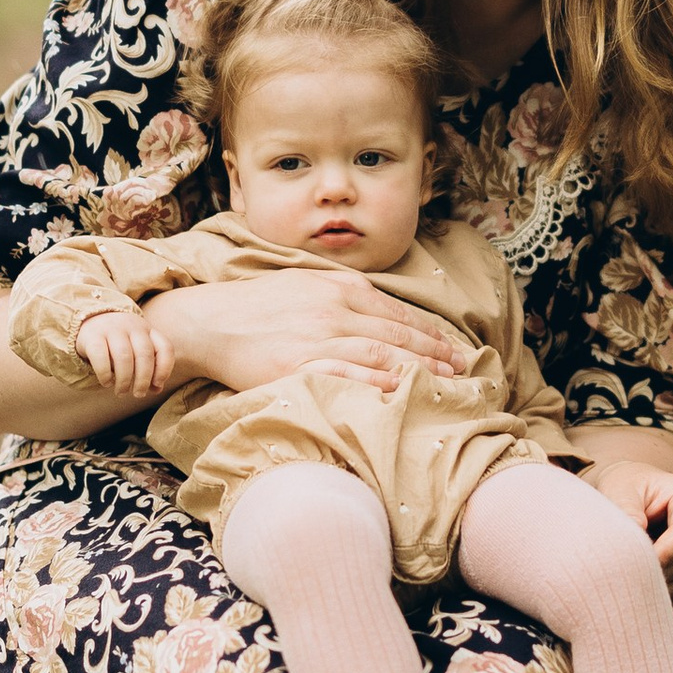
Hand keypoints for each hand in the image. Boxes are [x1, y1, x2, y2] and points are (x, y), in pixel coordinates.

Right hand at [78, 308, 172, 399]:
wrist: (90, 319)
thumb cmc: (119, 342)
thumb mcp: (137, 349)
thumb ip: (149, 368)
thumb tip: (157, 389)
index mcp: (148, 331)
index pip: (165, 348)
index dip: (164, 369)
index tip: (157, 384)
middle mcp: (132, 327)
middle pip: (144, 354)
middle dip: (143, 380)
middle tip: (139, 394)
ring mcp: (112, 329)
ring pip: (123, 357)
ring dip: (124, 380)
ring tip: (121, 392)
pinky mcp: (93, 335)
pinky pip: (101, 356)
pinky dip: (105, 374)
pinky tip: (107, 382)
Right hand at [141, 261, 460, 402]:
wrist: (210, 321)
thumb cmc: (259, 304)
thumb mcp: (306, 282)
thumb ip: (344, 292)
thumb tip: (382, 310)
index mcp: (338, 286)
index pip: (397, 311)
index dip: (430, 331)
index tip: (454, 347)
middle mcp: (333, 309)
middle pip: (397, 333)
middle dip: (436, 352)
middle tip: (462, 368)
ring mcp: (315, 337)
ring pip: (381, 354)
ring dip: (419, 369)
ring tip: (444, 383)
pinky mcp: (296, 365)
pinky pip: (346, 375)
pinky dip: (376, 382)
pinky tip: (399, 390)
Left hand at [583, 457, 672, 605]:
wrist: (639, 497)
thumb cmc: (631, 489)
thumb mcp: (621, 490)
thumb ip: (626, 510)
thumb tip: (634, 538)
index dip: (662, 553)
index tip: (635, 564)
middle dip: (657, 571)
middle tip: (624, 575)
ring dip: (661, 587)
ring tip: (630, 581)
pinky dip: (666, 598)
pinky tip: (642, 589)